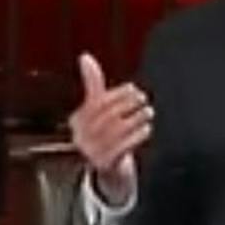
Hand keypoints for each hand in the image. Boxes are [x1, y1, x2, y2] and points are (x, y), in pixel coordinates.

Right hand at [68, 52, 149, 205]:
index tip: (133, 89)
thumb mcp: (97, 108)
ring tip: (148, 112)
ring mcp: (91, 152)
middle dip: (127, 105)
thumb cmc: (103, 131)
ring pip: (117, 131)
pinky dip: (137, 136)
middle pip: (108, 116)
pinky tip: (147, 128)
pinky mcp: (105, 164)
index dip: (117, 95)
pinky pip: (123, 147)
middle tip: (143, 98)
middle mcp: (80, 137)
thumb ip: (93, 83)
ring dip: (136, 119)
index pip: (98, 104)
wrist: (108, 167)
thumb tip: (85, 56)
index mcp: (76, 121)